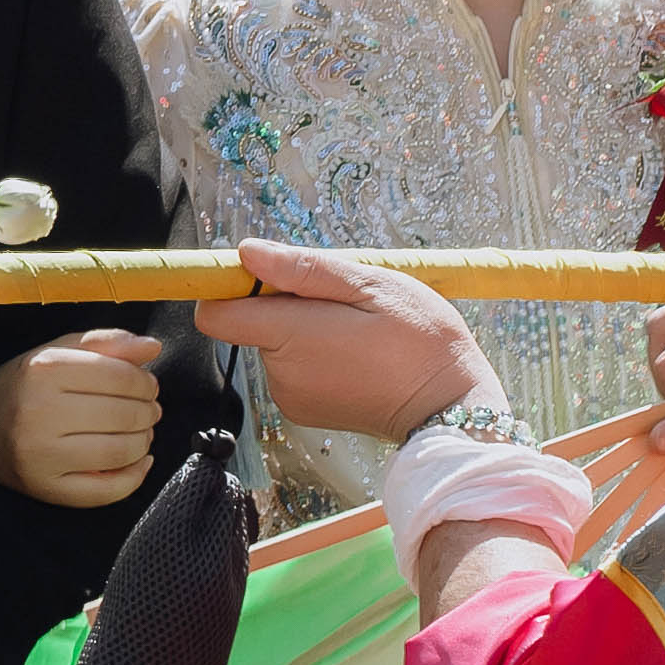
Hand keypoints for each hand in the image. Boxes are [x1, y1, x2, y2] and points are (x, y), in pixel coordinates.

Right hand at [0, 327, 163, 507]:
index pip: (120, 376)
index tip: (148, 385)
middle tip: (149, 409)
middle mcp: (38, 412)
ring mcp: (41, 455)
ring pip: (120, 451)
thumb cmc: (25, 387)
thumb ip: (105, 343)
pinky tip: (139, 461)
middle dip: (149, 411)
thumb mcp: (58, 352)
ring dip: (144, 441)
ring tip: (142, 432)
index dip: (145, 382)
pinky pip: (107, 490)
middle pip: (124, 414)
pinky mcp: (46, 488)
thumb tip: (153, 347)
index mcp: (42, 370)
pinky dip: (135, 476)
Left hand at [195, 241, 495, 440]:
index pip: (215, 312)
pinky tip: (354, 354)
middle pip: (249, 322)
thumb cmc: (420, 339)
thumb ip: (302, 270)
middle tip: (342, 304)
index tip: (267, 274)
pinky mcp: (302, 411)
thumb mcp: (371, 285)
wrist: (449, 406)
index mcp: (291, 336)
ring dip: (303, 328)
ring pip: (273, 343)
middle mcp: (280, 373)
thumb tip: (245, 254)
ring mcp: (290, 397)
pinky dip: (313, 354)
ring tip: (356, 330)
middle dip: (284, 303)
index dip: (232, 285)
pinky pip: (291, 368)